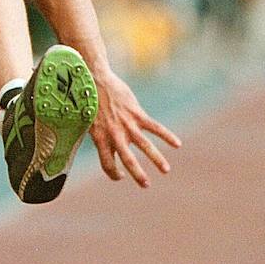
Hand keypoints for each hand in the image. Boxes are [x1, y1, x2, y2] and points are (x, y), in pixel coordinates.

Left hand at [88, 69, 180, 187]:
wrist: (95, 79)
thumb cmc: (89, 101)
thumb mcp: (87, 121)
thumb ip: (98, 136)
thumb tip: (102, 148)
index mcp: (100, 138)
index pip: (107, 163)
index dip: (113, 173)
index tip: (120, 175)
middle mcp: (114, 134)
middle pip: (127, 159)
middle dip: (137, 173)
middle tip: (146, 184)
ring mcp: (127, 124)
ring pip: (145, 146)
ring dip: (157, 159)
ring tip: (166, 170)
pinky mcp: (137, 113)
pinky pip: (155, 127)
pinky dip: (167, 136)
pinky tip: (177, 144)